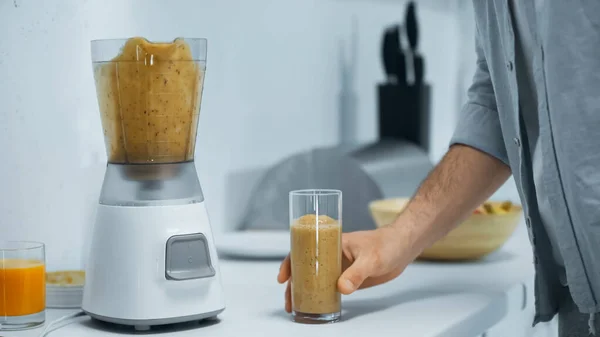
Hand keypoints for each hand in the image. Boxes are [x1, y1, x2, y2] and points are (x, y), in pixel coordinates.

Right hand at [277, 225, 415, 312]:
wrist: (403, 247)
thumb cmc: (387, 244)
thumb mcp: (371, 259)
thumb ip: (357, 274)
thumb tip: (341, 288)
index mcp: (331, 243)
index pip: (304, 250)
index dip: (290, 262)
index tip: (283, 277)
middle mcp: (331, 255)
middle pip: (306, 268)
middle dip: (294, 284)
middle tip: (289, 301)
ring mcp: (339, 267)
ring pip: (316, 279)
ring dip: (305, 291)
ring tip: (296, 307)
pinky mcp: (348, 277)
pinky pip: (329, 287)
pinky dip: (320, 296)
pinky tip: (316, 305)